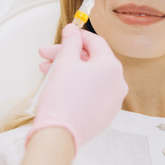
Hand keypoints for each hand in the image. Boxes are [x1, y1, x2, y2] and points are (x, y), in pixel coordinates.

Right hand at [27, 24, 127, 152]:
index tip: (64, 34)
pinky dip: (77, 87)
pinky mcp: (104, 116)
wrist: (59, 135)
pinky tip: (58, 85)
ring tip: (45, 71)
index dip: (78, 36)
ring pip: (90, 78)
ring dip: (69, 70)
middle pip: (92, 61)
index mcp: (112, 67)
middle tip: (45, 54)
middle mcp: (118, 84)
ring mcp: (113, 102)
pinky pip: (91, 94)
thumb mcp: (65, 62)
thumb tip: (73, 30)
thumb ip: (70, 42)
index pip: (97, 43)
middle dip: (67, 55)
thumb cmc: (62, 98)